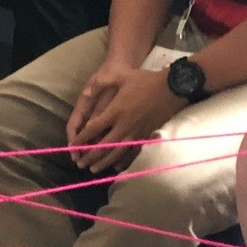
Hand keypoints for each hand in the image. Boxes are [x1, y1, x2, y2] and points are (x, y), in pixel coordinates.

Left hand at [66, 61, 185, 173]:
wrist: (173, 88)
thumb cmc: (145, 80)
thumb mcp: (120, 76)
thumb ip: (101, 84)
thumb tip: (86, 91)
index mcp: (115, 112)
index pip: (93, 129)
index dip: (82, 139)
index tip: (73, 146)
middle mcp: (124, 126)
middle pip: (103, 146)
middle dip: (90, 156)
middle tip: (80, 164)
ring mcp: (137, 133)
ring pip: (117, 153)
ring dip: (104, 162)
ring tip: (93, 169)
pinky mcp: (148, 136)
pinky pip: (133, 153)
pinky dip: (124, 161)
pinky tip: (117, 168)